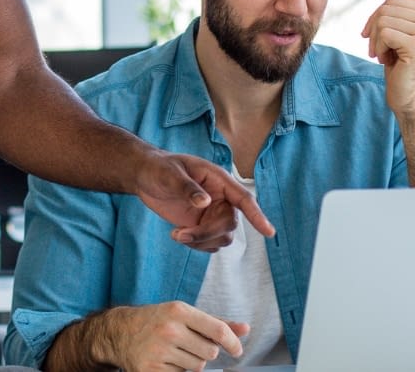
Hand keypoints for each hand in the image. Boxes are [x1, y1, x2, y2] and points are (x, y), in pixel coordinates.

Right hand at [98, 302, 248, 371]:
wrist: (120, 332)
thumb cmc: (159, 321)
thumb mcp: (184, 314)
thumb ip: (215, 322)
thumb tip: (245, 329)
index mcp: (178, 311)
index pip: (217, 330)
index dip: (233, 342)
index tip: (237, 350)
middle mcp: (169, 330)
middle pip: (210, 353)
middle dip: (205, 352)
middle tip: (189, 344)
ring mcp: (159, 351)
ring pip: (197, 367)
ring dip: (191, 363)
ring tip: (174, 352)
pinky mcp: (151, 370)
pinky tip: (165, 361)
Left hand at [135, 151, 274, 250]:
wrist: (145, 176)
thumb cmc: (159, 168)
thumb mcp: (170, 174)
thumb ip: (187, 187)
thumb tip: (205, 202)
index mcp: (219, 180)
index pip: (243, 199)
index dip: (257, 216)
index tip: (269, 233)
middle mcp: (221, 198)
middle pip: (230, 224)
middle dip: (207, 234)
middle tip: (179, 235)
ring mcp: (213, 214)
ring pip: (223, 237)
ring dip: (201, 242)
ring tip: (176, 234)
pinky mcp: (203, 225)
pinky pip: (210, 243)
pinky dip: (197, 245)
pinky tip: (179, 235)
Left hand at [361, 0, 414, 117]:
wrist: (408, 95)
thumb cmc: (401, 63)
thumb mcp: (400, 30)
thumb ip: (406, 5)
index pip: (391, 0)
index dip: (377, 20)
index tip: (384, 40)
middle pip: (385, 9)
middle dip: (375, 31)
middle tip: (383, 50)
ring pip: (382, 21)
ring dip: (376, 42)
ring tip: (387, 56)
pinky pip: (383, 34)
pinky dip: (378, 49)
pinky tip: (389, 61)